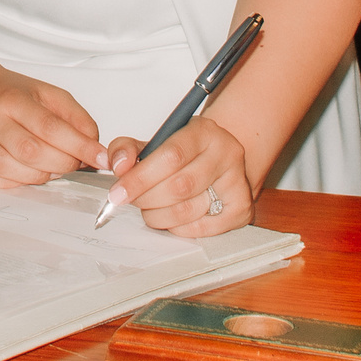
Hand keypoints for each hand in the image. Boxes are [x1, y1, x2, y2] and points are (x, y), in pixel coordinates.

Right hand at [0, 64, 108, 187]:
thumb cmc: (10, 94)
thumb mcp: (48, 94)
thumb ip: (76, 117)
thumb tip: (94, 147)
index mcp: (12, 99)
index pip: (50, 127)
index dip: (79, 146)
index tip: (100, 157)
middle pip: (32, 151)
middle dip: (63, 163)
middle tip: (75, 163)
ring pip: (11, 169)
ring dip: (41, 176)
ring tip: (52, 168)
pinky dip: (16, 183)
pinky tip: (27, 174)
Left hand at [101, 115, 253, 237]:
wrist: (222, 161)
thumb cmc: (186, 154)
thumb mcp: (156, 142)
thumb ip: (128, 149)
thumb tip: (118, 166)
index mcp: (203, 131)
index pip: (170, 156)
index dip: (140, 178)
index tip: (118, 192)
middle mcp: (226, 154)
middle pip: (178, 186)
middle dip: (146, 199)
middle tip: (133, 200)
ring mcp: (237, 183)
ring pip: (187, 211)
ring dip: (158, 216)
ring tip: (150, 208)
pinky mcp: (242, 209)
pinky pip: (199, 229)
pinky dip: (176, 227)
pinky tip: (171, 217)